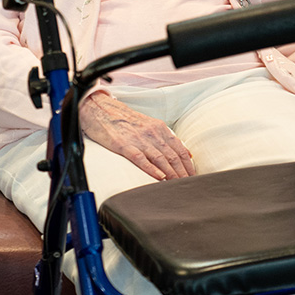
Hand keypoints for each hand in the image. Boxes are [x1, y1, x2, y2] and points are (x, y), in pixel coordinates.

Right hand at [79, 92, 195, 179]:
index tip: (193, 175)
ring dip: (171, 174)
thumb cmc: (125, 120)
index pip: (179, 149)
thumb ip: (166, 138)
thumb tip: (185, 152)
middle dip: (182, 172)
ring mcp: (138, 139)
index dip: (188, 164)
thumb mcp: (150, 124)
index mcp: (159, 128)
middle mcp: (152, 133)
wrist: (101, 110)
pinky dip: (152, 169)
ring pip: (160, 159)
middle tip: (189, 184)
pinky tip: (159, 177)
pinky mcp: (124, 145)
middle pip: (172, 156)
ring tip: (178, 184)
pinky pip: (141, 159)